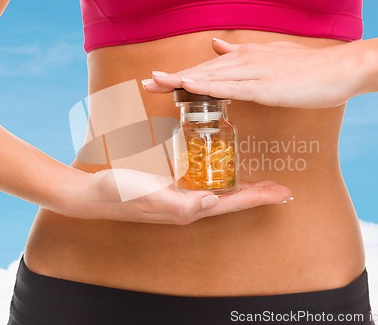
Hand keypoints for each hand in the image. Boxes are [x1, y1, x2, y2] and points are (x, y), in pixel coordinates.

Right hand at [54, 168, 292, 224]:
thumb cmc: (120, 194)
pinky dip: (219, 175)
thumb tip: (214, 201)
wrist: (94, 194)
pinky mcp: (172, 187)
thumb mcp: (149, 196)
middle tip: (280, 186)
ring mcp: (181, 196)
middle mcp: (189, 205)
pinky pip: (203, 181)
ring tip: (261, 182)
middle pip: (232, 199)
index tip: (283, 191)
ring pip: (220, 191)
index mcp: (189, 209)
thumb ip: (181, 203)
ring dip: (242, 187)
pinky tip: (222, 169)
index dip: (258, 197)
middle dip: (257, 193)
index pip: (232, 203)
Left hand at [143, 38, 365, 107]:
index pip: (206, 68)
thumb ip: (241, 53)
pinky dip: (207, 86)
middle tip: (144, 85)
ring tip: (155, 84)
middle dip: (171, 79)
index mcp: (245, 58)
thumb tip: (216, 46)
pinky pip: (231, 87)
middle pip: (201, 71)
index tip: (157, 81)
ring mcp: (254, 73)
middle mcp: (245, 62)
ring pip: (210, 77)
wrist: (340, 69)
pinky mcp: (265, 87)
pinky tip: (188, 85)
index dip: (180, 75)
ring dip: (181, 80)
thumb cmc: (307, 70)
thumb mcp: (270, 57)